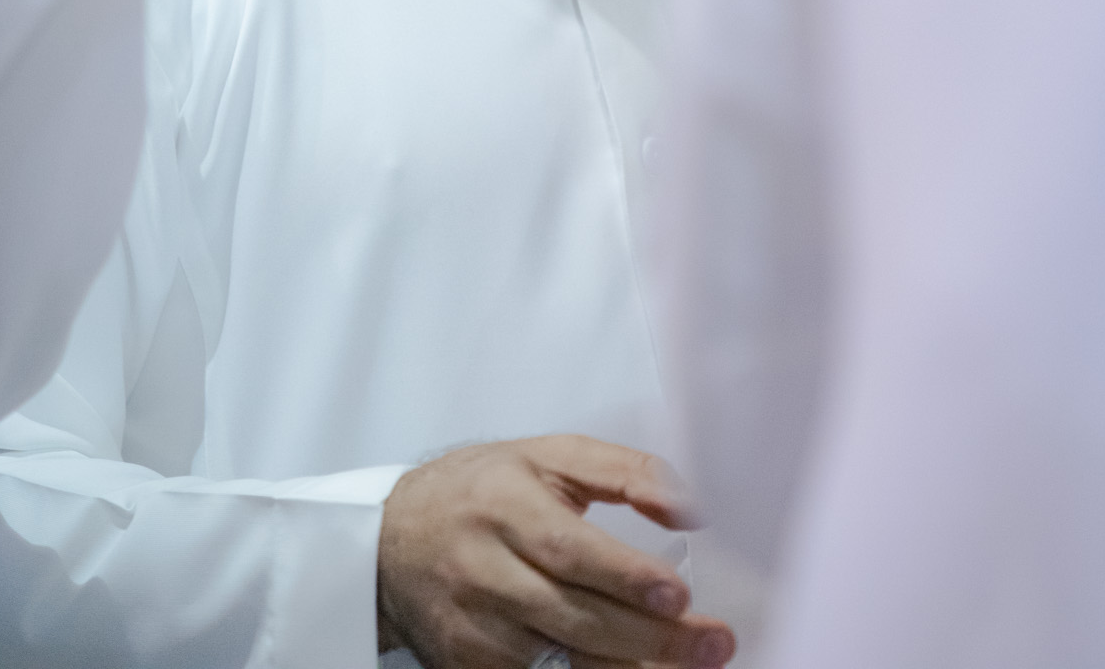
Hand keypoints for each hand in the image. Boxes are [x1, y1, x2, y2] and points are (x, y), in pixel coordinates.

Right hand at [376, 434, 735, 668]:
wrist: (391, 540)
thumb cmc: (480, 490)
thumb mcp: (547, 456)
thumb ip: (623, 471)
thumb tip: (689, 506)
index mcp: (503, 504)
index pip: (567, 548)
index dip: (623, 575)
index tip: (678, 595)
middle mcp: (484, 569)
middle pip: (573, 614)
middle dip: (650, 636)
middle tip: (714, 644)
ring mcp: (475, 627)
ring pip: (561, 658)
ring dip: (631, 666)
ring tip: (691, 666)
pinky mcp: (468, 666)